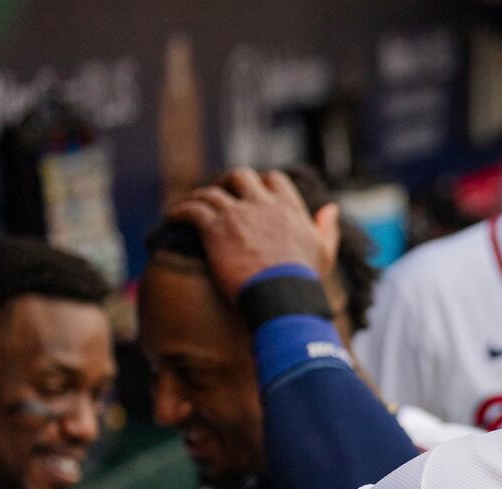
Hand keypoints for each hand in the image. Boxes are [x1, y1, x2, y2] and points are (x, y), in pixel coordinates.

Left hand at [166, 168, 338, 302]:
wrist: (282, 298)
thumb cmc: (305, 281)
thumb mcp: (324, 252)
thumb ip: (326, 228)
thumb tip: (330, 208)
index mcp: (289, 207)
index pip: (273, 179)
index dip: (262, 183)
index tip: (254, 193)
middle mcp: (261, 204)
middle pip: (239, 176)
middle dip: (228, 183)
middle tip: (220, 195)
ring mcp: (236, 214)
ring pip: (211, 191)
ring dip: (199, 196)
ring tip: (190, 205)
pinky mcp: (214, 229)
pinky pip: (190, 209)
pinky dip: (179, 210)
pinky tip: (172, 215)